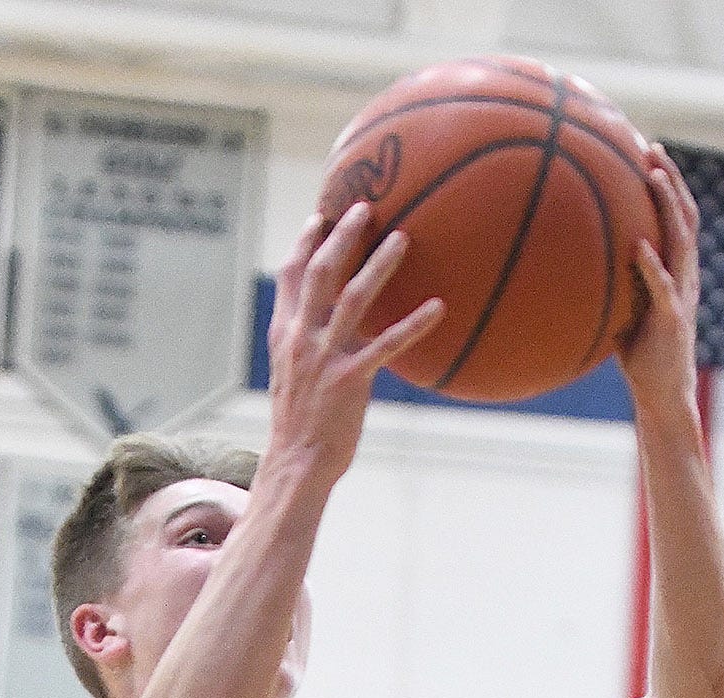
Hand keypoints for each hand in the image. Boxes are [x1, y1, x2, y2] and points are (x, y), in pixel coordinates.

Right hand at [266, 202, 442, 484]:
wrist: (296, 462)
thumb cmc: (300, 421)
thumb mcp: (293, 374)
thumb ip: (306, 342)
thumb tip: (331, 321)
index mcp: (285, 334)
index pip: (291, 277)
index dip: (305, 243)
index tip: (321, 216)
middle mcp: (301, 339)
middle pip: (320, 273)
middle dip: (341, 236)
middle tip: (366, 208)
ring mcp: (324, 358)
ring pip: (352, 298)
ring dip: (379, 265)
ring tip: (403, 238)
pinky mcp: (350, 381)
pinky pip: (387, 345)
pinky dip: (413, 324)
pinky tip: (438, 307)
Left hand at [617, 147, 701, 420]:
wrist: (663, 395)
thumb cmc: (640, 358)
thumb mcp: (622, 313)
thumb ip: (611, 287)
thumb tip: (571, 269)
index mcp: (676, 272)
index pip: (677, 219)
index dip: (668, 186)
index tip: (649, 154)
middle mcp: (684, 277)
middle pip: (685, 216)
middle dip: (671, 180)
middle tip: (653, 148)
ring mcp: (681, 296)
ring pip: (681, 240)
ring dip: (668, 206)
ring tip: (652, 177)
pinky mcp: (672, 320)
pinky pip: (663, 288)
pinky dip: (652, 266)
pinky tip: (638, 246)